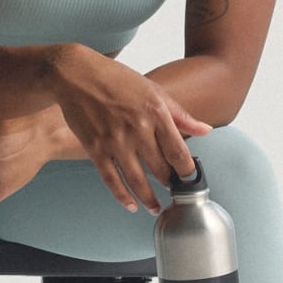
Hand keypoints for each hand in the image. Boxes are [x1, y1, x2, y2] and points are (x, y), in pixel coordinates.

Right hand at [48, 48, 211, 215]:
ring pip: (137, 181)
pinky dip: (122, 197)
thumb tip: (206, 131)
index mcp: (156, 113)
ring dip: (149, 199)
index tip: (190, 179)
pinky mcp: (95, 149)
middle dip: (170, 185)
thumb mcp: (154, 90)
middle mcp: (137, 129)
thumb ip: (181, 114)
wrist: (76, 74)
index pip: (179, 152)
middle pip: (160, 169)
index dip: (187, 171)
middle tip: (174, 193)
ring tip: (156, 208)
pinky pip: (111, 181)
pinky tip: (131, 206)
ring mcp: (115, 141)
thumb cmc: (117, 79)